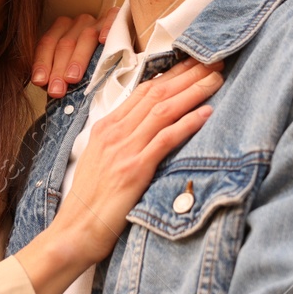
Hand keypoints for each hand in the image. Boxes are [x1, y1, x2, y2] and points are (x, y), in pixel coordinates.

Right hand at [16, 58, 221, 293]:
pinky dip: (188, 123)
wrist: (75, 230)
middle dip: (188, 75)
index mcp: (106, 128)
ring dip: (194, 91)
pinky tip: (207, 112)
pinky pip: (166, 139)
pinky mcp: (135, 169)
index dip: (172, 74)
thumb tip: (144, 130)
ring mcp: (124, 149)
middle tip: (214, 62)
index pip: (144, 91)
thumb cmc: (89, 202)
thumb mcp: (101, 161)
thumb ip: (121, 142)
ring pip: (164, 109)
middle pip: (157, 93)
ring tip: (217, 79)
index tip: (194, 64)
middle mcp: (115, 132)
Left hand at [31, 6, 120, 97]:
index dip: (42, 62)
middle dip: (59, 68)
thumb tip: (50, 89)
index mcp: (61, 30)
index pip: (47, 43)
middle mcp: (78, 23)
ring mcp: (97, 20)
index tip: (40, 81)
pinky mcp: (118, 18)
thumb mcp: (71, 70)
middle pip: (65, 43)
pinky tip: (103, 40)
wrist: (121, 53)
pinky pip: (112, 19)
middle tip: (57, 90)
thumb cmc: (92, 67)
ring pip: (86, 35)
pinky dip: (107, 28)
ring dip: (78, 58)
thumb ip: (58, 75)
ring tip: (72, 78)